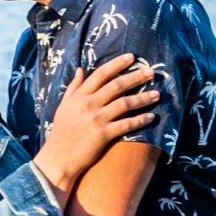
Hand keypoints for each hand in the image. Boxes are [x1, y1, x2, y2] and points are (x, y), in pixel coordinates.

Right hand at [36, 53, 159, 200]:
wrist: (59, 158)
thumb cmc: (61, 132)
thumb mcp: (64, 106)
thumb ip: (74, 87)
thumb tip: (81, 69)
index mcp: (79, 96)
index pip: (101, 74)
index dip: (117, 64)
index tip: (131, 57)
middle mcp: (88, 104)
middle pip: (116, 85)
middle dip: (136, 77)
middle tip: (151, 72)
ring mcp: (96, 119)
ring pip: (124, 103)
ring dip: (143, 98)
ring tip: (157, 94)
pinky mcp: (102, 135)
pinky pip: (126, 124)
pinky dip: (140, 120)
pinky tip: (151, 117)